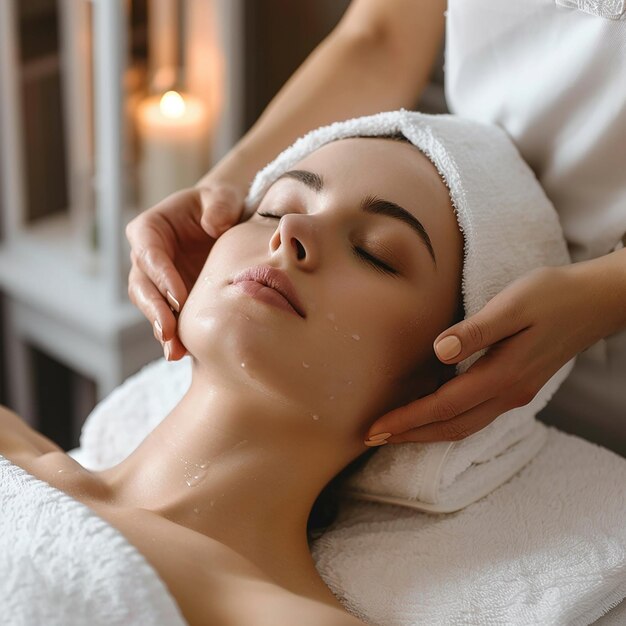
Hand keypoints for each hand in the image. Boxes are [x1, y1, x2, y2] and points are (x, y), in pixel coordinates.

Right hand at [126, 182, 244, 360]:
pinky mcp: (171, 299)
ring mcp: (157, 282)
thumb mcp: (222, 196)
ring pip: (151, 308)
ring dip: (162, 329)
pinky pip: (168, 319)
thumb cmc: (220, 205)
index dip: (161, 276)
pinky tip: (184, 353)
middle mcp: (146, 258)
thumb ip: (219, 205)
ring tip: (175, 351)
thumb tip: (214, 225)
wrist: (227, 225)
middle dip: (155, 310)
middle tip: (169, 332)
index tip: (179, 297)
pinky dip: (175, 337)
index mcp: (149, 229)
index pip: (149, 253)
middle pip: (142, 286)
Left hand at [365, 262, 622, 445]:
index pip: (444, 407)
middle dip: (410, 435)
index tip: (376, 429)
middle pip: (452, 427)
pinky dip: (447, 420)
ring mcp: (515, 394)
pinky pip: (475, 414)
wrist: (593, 302)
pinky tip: (431, 412)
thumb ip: (476, 331)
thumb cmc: (552, 296)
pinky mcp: (517, 386)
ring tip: (395, 432)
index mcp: (503, 375)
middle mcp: (508, 393)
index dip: (407, 420)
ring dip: (427, 432)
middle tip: (373, 438)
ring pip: (464, 425)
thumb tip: (439, 351)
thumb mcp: (513, 305)